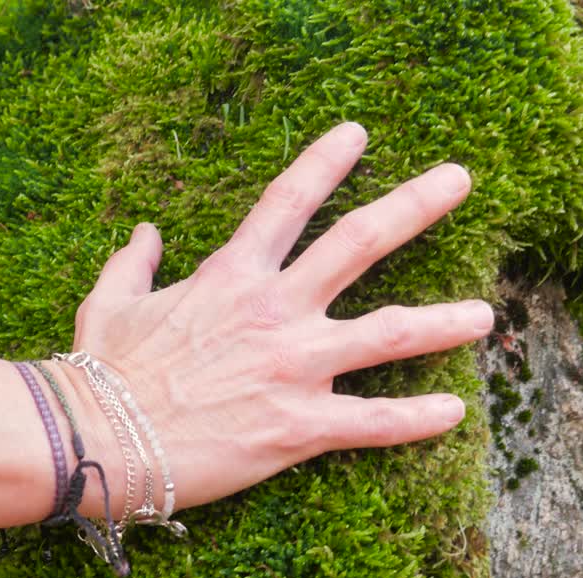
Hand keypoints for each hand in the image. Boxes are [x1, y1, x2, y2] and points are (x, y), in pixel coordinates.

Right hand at [64, 122, 491, 518]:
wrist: (98, 438)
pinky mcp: (298, 427)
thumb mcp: (109, 301)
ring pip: (389, 332)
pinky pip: (373, 422)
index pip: (288, 202)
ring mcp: (293, 367)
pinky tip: (454, 411)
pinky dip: (417, 418)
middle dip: (414, 205)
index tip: (359, 134)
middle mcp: (274, 311)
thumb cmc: (100, 372)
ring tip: (484, 316)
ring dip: (443, 321)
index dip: (325, 162)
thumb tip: (146, 233)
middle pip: (359, 243)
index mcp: (232, 276)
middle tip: (459, 181)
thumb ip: (134, 261)